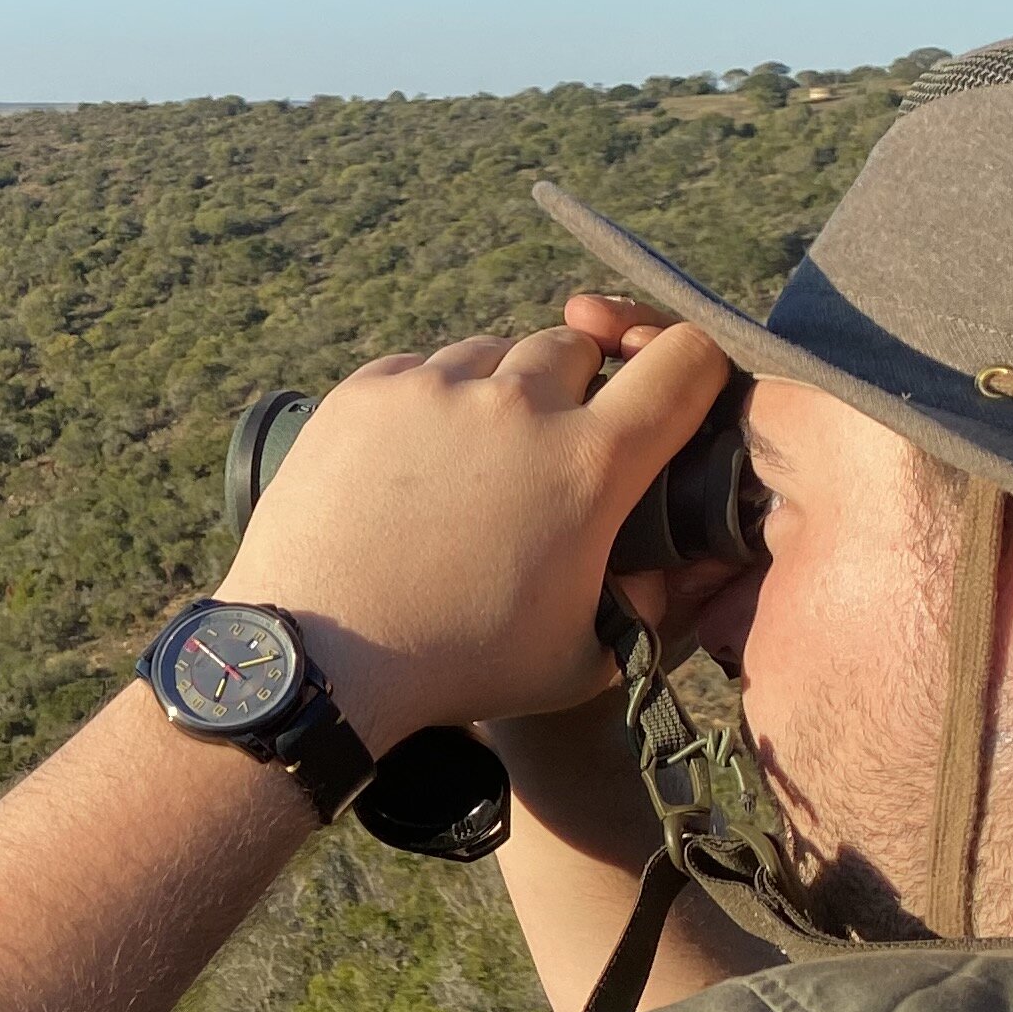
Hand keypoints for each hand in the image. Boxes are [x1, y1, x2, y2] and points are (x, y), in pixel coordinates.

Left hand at [219, 295, 732, 755]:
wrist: (319, 656)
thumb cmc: (456, 665)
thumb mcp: (583, 655)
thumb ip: (642, 603)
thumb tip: (659, 568)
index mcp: (590, 461)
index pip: (684, 361)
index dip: (693, 366)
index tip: (674, 392)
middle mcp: (517, 404)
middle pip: (577, 346)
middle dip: (581, 385)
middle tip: (553, 446)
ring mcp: (433, 388)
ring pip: (494, 353)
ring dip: (500, 389)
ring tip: (476, 458)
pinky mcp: (364, 390)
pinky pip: (419, 370)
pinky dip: (430, 400)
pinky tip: (414, 459)